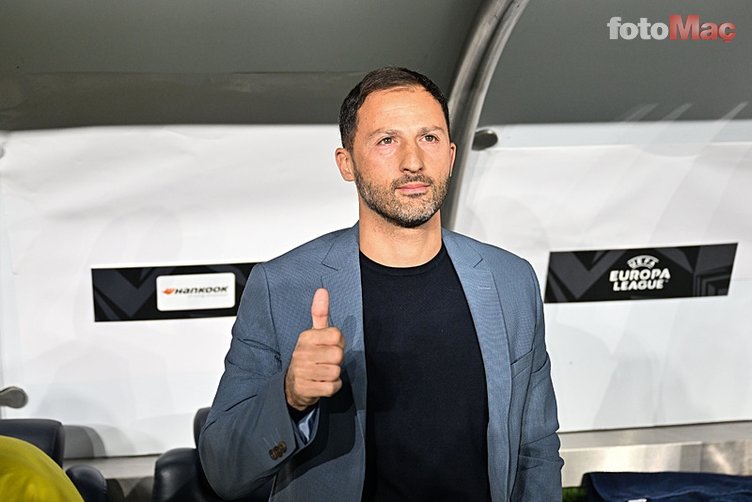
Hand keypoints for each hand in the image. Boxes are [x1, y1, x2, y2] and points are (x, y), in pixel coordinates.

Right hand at [285, 288, 344, 410]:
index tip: (330, 346)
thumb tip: (322, 290)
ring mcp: (302, 371)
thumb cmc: (309, 355)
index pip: (337, 335)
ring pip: (335, 372)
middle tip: (327, 361)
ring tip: (323, 372)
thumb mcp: (314, 333)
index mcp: (306, 337)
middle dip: (337, 360)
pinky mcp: (305, 388)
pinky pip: (331, 387)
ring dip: (334, 375)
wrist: (294, 384)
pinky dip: (332, 387)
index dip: (339, 342)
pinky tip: (322, 383)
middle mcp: (301, 353)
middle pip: (338, 354)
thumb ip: (320, 312)